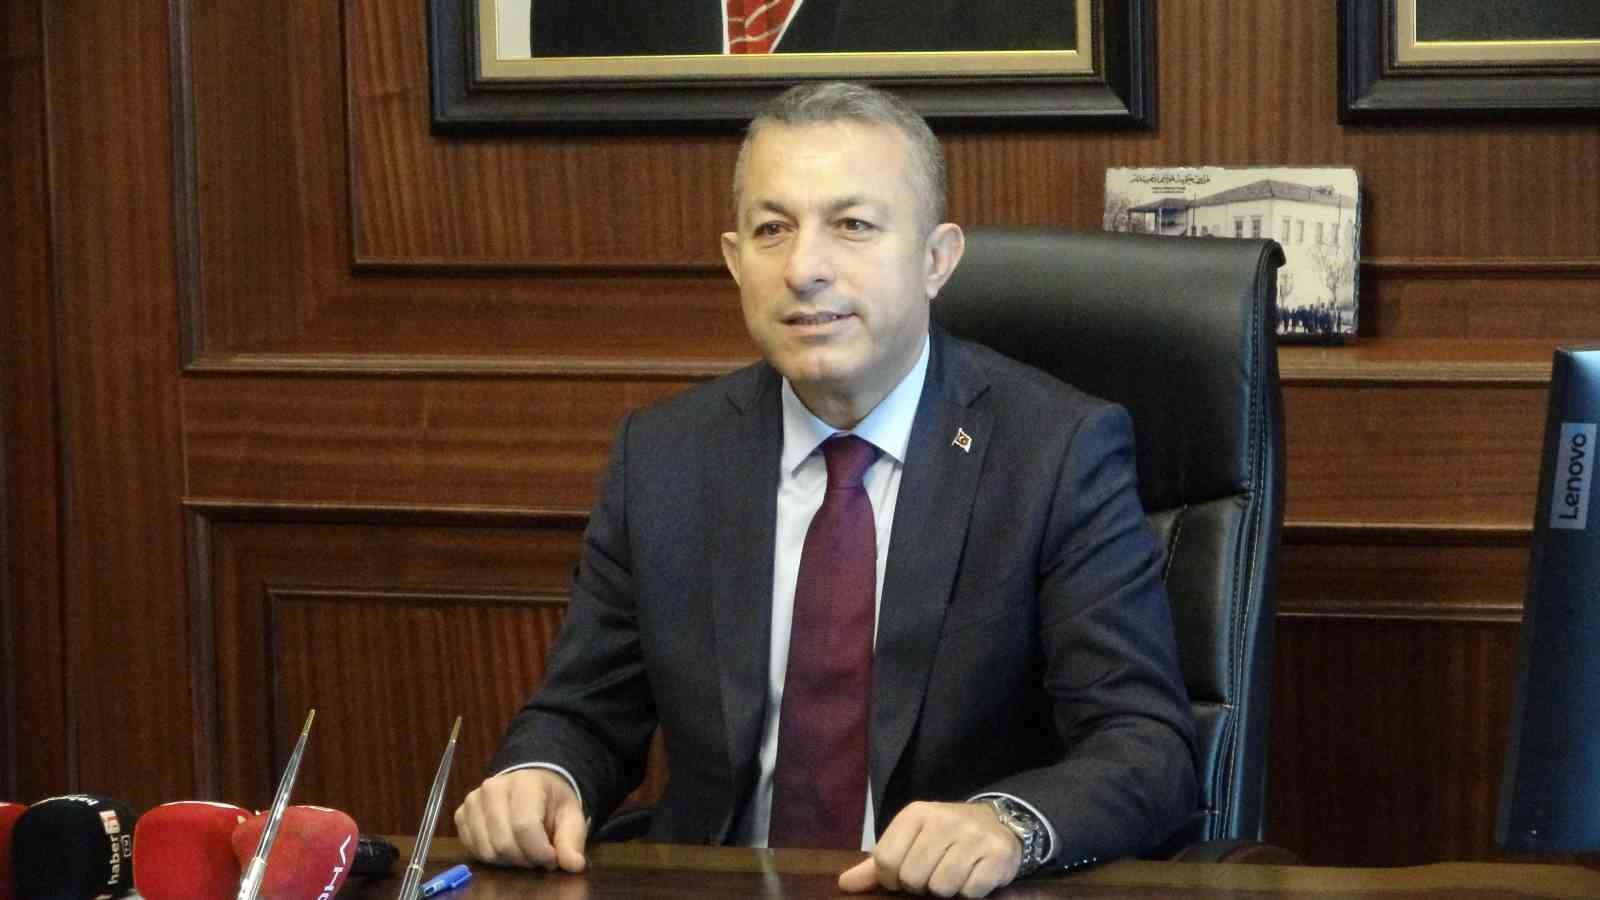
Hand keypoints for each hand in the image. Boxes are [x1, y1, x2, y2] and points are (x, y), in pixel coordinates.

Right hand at [453, 768, 587, 871]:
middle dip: (526, 858)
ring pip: (488, 851)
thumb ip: (572, 840)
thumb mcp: (571, 816)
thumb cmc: (551, 801)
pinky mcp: (461, 814)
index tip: (552, 858)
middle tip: (539, 854)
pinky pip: (473, 849)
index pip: (525, 827)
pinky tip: (506, 845)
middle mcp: (492, 788)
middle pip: (504, 843)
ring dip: (509, 860)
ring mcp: (473, 801)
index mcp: (524, 783)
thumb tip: (573, 865)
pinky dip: (492, 856)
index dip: (540, 852)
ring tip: (523, 849)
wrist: (530, 784)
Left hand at [837, 801, 1020, 897]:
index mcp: (916, 813)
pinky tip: (973, 875)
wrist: (999, 824)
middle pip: (913, 877)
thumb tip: (845, 884)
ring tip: (954, 873)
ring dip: (946, 890)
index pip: (885, 860)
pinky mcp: (997, 855)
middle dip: (921, 885)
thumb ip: (879, 863)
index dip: (892, 878)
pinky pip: (970, 893)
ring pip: (942, 887)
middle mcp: (944, 820)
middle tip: (934, 872)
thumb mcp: (911, 839)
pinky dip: (970, 892)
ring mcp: (973, 837)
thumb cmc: (946, 836)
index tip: (905, 875)